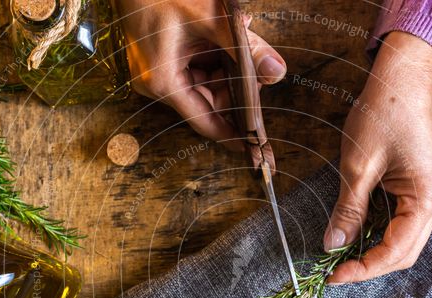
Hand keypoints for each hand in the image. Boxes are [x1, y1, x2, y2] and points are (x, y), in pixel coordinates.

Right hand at [116, 0, 286, 147]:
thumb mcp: (212, 17)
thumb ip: (246, 47)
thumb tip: (275, 71)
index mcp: (163, 81)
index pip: (205, 121)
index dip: (233, 133)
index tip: (255, 145)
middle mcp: (156, 82)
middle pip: (207, 101)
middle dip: (236, 88)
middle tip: (262, 75)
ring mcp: (156, 71)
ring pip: (204, 83)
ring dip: (228, 67)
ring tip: (244, 42)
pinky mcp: (159, 58)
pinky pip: (194, 67)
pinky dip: (215, 56)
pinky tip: (228, 37)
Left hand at [324, 31, 431, 283]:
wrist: (400, 79)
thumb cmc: (383, 114)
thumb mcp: (358, 167)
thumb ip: (348, 211)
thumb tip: (333, 247)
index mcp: (426, 198)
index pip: (395, 252)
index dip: (364, 269)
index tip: (333, 277)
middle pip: (403, 253)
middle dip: (369, 266)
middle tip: (335, 272)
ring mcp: (428, 196)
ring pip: (402, 242)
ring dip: (373, 253)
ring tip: (340, 258)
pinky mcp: (418, 190)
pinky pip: (399, 223)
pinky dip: (377, 235)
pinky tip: (354, 236)